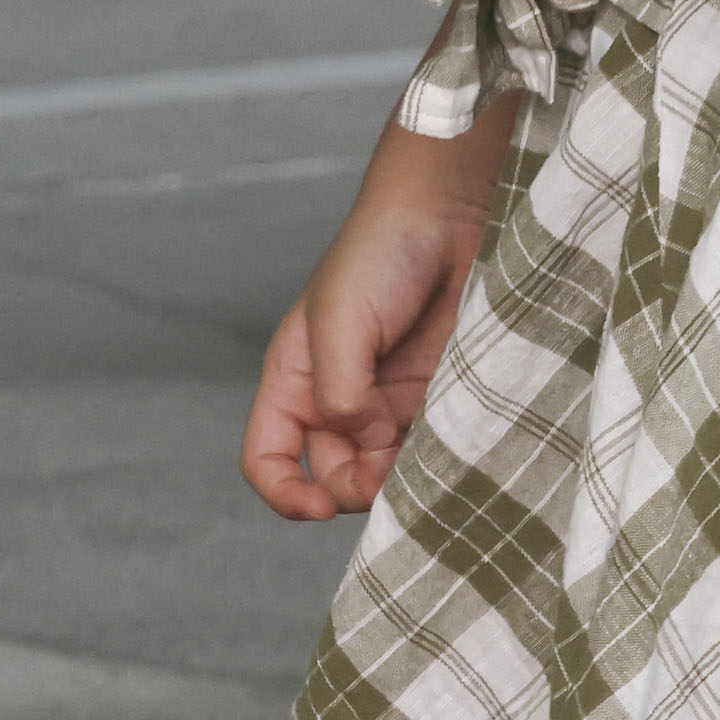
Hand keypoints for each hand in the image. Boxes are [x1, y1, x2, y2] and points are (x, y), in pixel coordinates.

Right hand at [242, 108, 507, 519]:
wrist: (451, 209)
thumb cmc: (381, 252)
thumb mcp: (340, 321)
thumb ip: (340, 393)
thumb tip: (364, 442)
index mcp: (295, 380)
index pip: (268, 458)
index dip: (284, 493)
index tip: (317, 510)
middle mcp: (338, 396)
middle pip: (332, 473)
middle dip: (354, 488)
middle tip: (388, 477)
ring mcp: (389, 396)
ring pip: (383, 467)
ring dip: (399, 478)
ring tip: (423, 461)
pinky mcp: (436, 389)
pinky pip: (427, 443)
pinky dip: (435, 456)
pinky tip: (450, 449)